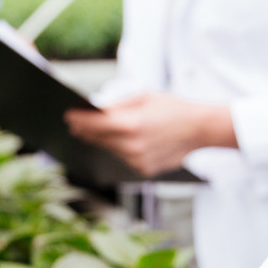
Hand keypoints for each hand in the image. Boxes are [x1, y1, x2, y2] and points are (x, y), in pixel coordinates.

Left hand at [65, 93, 235, 175]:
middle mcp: (132, 145)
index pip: (94, 124)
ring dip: (102, 141)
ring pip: (109, 150)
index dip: (78, 120)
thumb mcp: (143, 97)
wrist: (200, 128)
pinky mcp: (144, 170)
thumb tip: (96, 111)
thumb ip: (117, 106)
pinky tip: (122, 141)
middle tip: (73, 124)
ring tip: (90, 132)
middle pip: (98, 139)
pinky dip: (120, 150)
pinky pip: (124, 159)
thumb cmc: (172, 108)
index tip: (68, 116)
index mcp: (130, 124)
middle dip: (85, 131)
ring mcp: (137, 160)